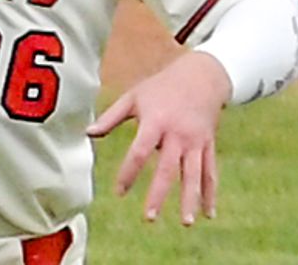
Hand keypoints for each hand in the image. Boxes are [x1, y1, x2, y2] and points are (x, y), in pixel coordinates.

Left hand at [89, 47, 230, 226]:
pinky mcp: (208, 144)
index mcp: (157, 121)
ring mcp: (196, 140)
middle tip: (149, 218)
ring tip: (185, 223)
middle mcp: (178, 133)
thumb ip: (111, 116)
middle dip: (158, 194)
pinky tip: (208, 214)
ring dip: (190, 199)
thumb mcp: (135, 96)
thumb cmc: (162, 86)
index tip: (119, 191)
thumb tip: (87, 133)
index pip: (140, 151)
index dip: (129, 172)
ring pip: (193, 174)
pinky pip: (210, 171)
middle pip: (167, 168)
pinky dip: (210, 193)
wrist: (202, 74)